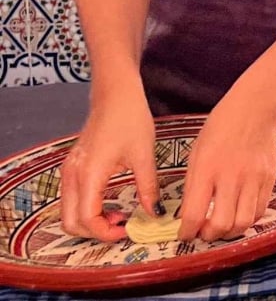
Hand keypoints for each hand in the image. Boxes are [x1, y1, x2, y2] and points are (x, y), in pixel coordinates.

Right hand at [61, 80, 159, 240]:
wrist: (115, 94)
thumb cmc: (130, 119)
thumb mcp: (144, 155)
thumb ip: (148, 188)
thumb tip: (156, 213)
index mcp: (89, 174)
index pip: (87, 219)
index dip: (106, 233)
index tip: (128, 230)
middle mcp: (72, 175)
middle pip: (70, 222)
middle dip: (95, 232)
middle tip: (124, 225)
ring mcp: (69, 171)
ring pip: (68, 213)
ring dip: (90, 221)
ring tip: (120, 215)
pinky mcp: (72, 167)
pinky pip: (71, 199)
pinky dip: (86, 209)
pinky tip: (111, 202)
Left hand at [176, 92, 275, 241]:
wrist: (255, 109)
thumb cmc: (220, 128)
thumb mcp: (196, 154)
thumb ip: (193, 185)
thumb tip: (190, 214)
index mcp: (207, 169)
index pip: (194, 214)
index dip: (186, 232)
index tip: (184, 235)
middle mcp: (231, 177)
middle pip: (221, 224)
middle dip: (208, 236)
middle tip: (203, 234)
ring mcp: (254, 179)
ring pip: (243, 223)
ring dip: (230, 233)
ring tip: (222, 228)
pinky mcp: (270, 179)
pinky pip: (260, 211)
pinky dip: (248, 220)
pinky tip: (239, 215)